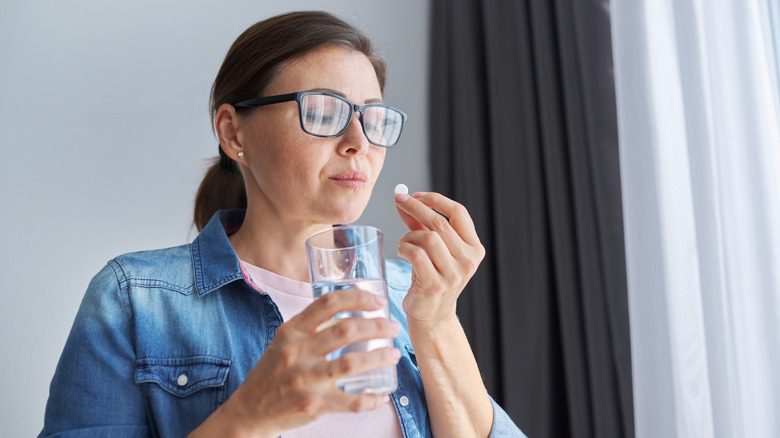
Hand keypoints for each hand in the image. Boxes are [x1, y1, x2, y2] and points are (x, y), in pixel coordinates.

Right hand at [211, 289, 400, 436]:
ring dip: (380, 357)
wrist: (249, 410)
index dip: (357, 297)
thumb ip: (310, 327)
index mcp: (291, 331)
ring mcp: (305, 379)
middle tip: (393, 328)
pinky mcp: (313, 404)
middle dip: (378, 327)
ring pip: (353, 363)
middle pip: (346, 330)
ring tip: (394, 354)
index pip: (328, 303)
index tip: (378, 301)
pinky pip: (351, 401)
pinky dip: (371, 399)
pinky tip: (382, 395)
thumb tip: (349, 310)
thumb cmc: (273, 373)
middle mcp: (297, 352)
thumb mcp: (284, 342)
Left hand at [394, 192, 484, 326]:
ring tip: (404, 242)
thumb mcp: (432, 249)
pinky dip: (405, 248)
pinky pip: (416, 255)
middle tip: (400, 200)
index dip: (437, 199)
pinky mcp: (435, 285)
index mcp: (474, 248)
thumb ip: (419, 224)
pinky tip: (402, 251)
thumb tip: (403, 198)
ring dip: (409, 235)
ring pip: (428, 238)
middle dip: (416, 208)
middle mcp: (468, 261)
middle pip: (440, 223)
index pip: (459, 213)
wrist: (432, 315)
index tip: (417, 194)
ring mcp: (453, 275)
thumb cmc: (431, 277)